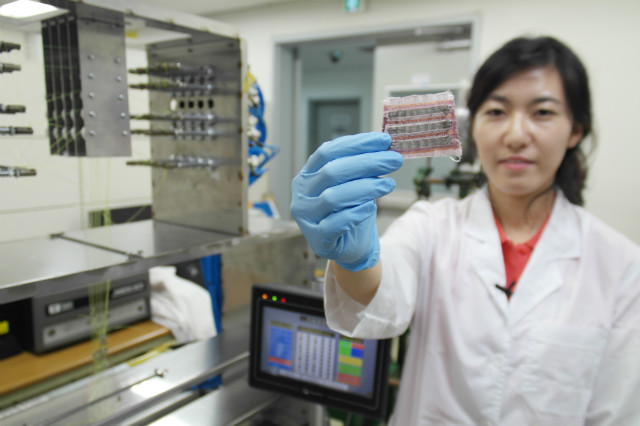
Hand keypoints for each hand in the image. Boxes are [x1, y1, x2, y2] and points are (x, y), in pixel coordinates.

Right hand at [290, 132, 402, 270]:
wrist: (349, 245)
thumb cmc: (351, 208)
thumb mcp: (354, 183)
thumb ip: (362, 165)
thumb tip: (386, 145)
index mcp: (308, 174)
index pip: (328, 151)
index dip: (357, 144)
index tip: (384, 140)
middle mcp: (302, 194)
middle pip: (332, 172)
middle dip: (367, 163)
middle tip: (394, 160)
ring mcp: (306, 217)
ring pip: (333, 198)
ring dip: (365, 188)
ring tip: (389, 184)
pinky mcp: (317, 239)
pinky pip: (335, 224)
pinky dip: (355, 213)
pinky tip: (371, 206)